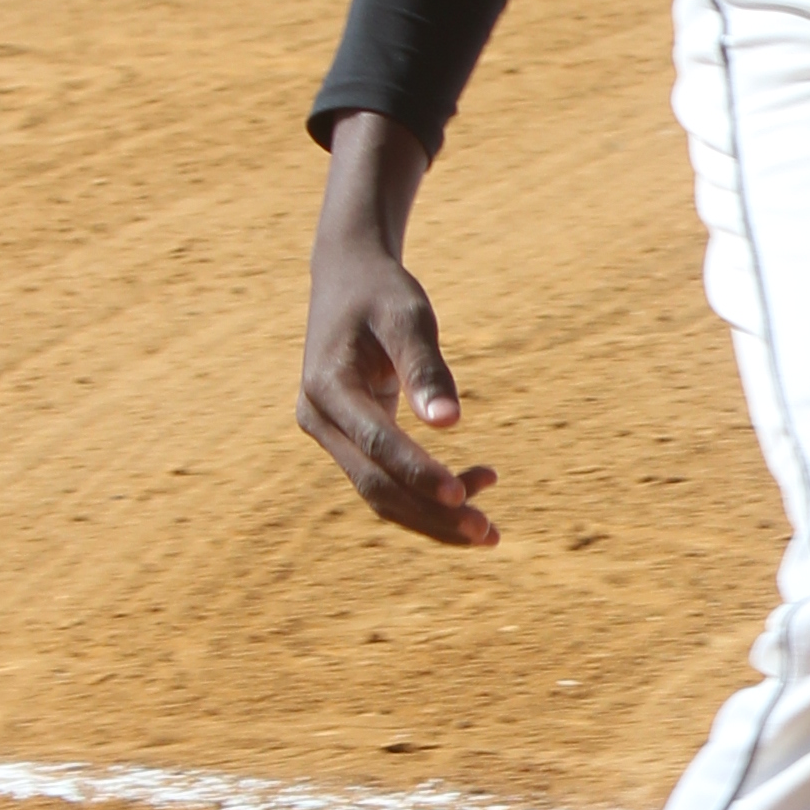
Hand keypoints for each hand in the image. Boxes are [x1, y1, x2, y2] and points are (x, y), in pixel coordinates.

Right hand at [300, 115, 500, 547]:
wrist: (347, 276)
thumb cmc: (381, 292)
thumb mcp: (407, 317)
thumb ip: (426, 367)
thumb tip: (450, 422)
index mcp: (327, 388)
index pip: (376, 444)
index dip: (419, 471)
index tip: (464, 493)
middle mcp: (319, 419)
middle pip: (375, 486)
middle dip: (432, 513)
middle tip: (490, 533)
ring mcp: (330, 433)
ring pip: (379, 494)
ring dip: (431, 517)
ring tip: (488, 530)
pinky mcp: (348, 439)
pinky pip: (384, 480)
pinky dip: (425, 495)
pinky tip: (471, 488)